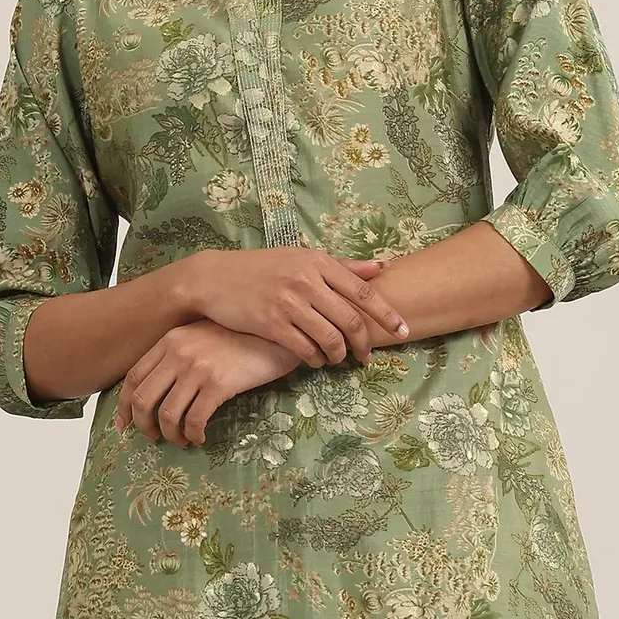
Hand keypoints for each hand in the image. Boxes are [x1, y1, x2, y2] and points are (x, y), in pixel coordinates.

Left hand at [115, 320, 298, 446]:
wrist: (277, 333)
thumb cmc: (242, 338)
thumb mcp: (203, 337)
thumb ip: (179, 355)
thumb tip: (160, 390)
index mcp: (170, 340)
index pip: (133, 377)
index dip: (125, 406)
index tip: (125, 425)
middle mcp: (178, 352)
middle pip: (143, 399)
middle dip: (144, 426)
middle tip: (154, 439)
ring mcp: (197, 368)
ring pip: (167, 414)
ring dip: (170, 435)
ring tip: (181, 441)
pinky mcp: (218, 383)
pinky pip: (195, 419)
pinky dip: (193, 434)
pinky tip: (200, 438)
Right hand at [181, 247, 407, 367]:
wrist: (214, 278)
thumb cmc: (261, 268)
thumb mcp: (300, 258)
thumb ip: (341, 266)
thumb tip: (381, 268)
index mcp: (317, 262)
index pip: (362, 290)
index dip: (387, 314)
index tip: (404, 330)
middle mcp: (306, 281)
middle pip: (351, 320)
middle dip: (364, 344)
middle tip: (366, 356)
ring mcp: (289, 303)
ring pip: (330, 339)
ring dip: (339, 356)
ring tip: (337, 360)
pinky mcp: (272, 324)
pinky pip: (306, 350)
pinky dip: (316, 360)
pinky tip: (315, 360)